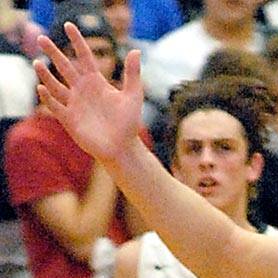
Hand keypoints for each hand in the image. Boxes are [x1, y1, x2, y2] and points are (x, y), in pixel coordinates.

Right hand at [35, 25, 143, 164]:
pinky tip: (41, 88)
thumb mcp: (133, 96)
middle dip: (53, 53)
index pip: (83, 56)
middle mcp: (82, 90)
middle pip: (64, 66)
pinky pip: (55, 106)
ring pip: (55, 85)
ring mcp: (74, 104)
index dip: (77, 40)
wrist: (123, 149)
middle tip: (42, 39)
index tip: (69, 25)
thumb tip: (136, 51)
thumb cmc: (129, 124)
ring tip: (37, 63)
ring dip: (45, 75)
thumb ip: (133, 74)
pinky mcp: (69, 119)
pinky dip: (47, 97)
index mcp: (95, 81)